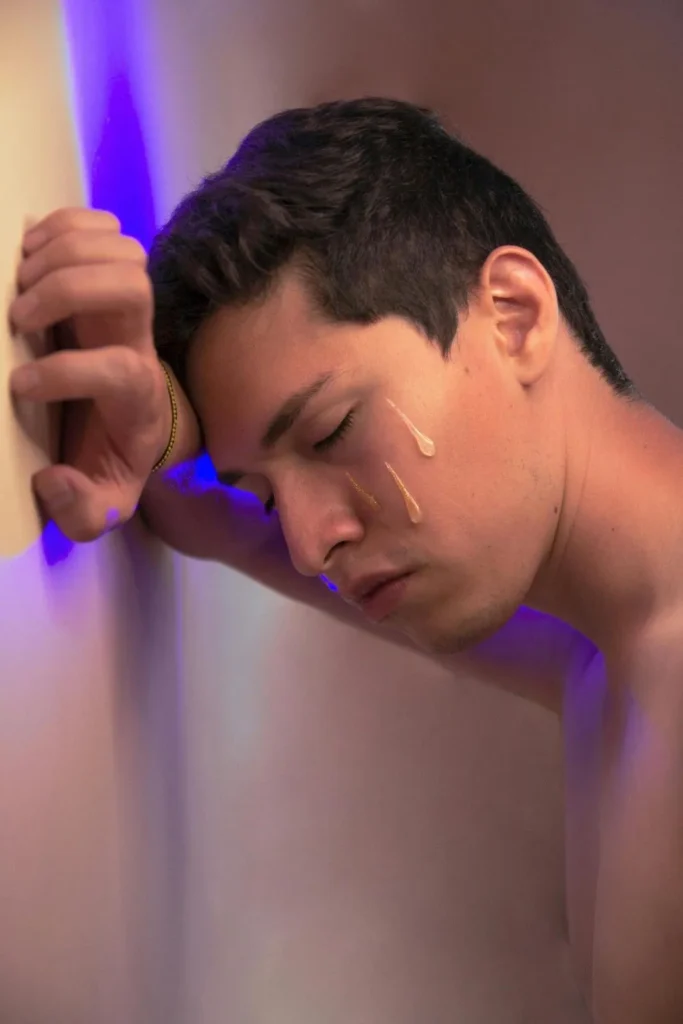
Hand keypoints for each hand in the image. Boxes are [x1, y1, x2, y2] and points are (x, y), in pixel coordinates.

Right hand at [8, 208, 171, 541]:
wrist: (129, 426)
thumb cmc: (108, 460)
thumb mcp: (101, 505)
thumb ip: (84, 512)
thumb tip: (53, 480)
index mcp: (139, 396)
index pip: (121, 367)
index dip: (69, 371)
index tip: (21, 387)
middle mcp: (141, 343)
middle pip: (133, 286)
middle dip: (69, 290)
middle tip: (18, 316)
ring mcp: (128, 307)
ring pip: (122, 251)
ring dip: (61, 253)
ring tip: (18, 282)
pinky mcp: (108, 277)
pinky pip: (103, 228)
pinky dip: (65, 225)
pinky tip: (30, 251)